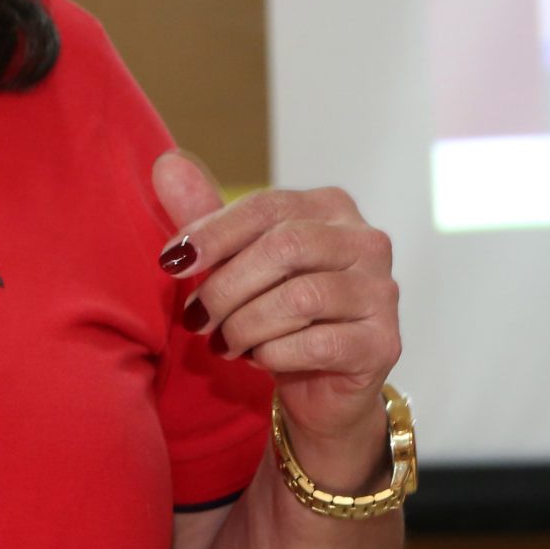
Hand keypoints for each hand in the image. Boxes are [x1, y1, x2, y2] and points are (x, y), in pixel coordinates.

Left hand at [153, 150, 401, 470]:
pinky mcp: (383, 341)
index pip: (268, 206)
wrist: (322, 385)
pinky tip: (260, 359)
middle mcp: (366, 241)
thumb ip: (203, 213)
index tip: (172, 263)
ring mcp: (380, 291)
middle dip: (227, 287)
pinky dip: (274, 354)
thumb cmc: (276, 311)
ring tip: (224, 343)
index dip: (214, 233)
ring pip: (300, 298)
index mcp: (331, 207)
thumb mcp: (235, 260)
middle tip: (197, 318)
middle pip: (285, 248)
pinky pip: (317, 343)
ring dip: (246, 326)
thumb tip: (166, 163)